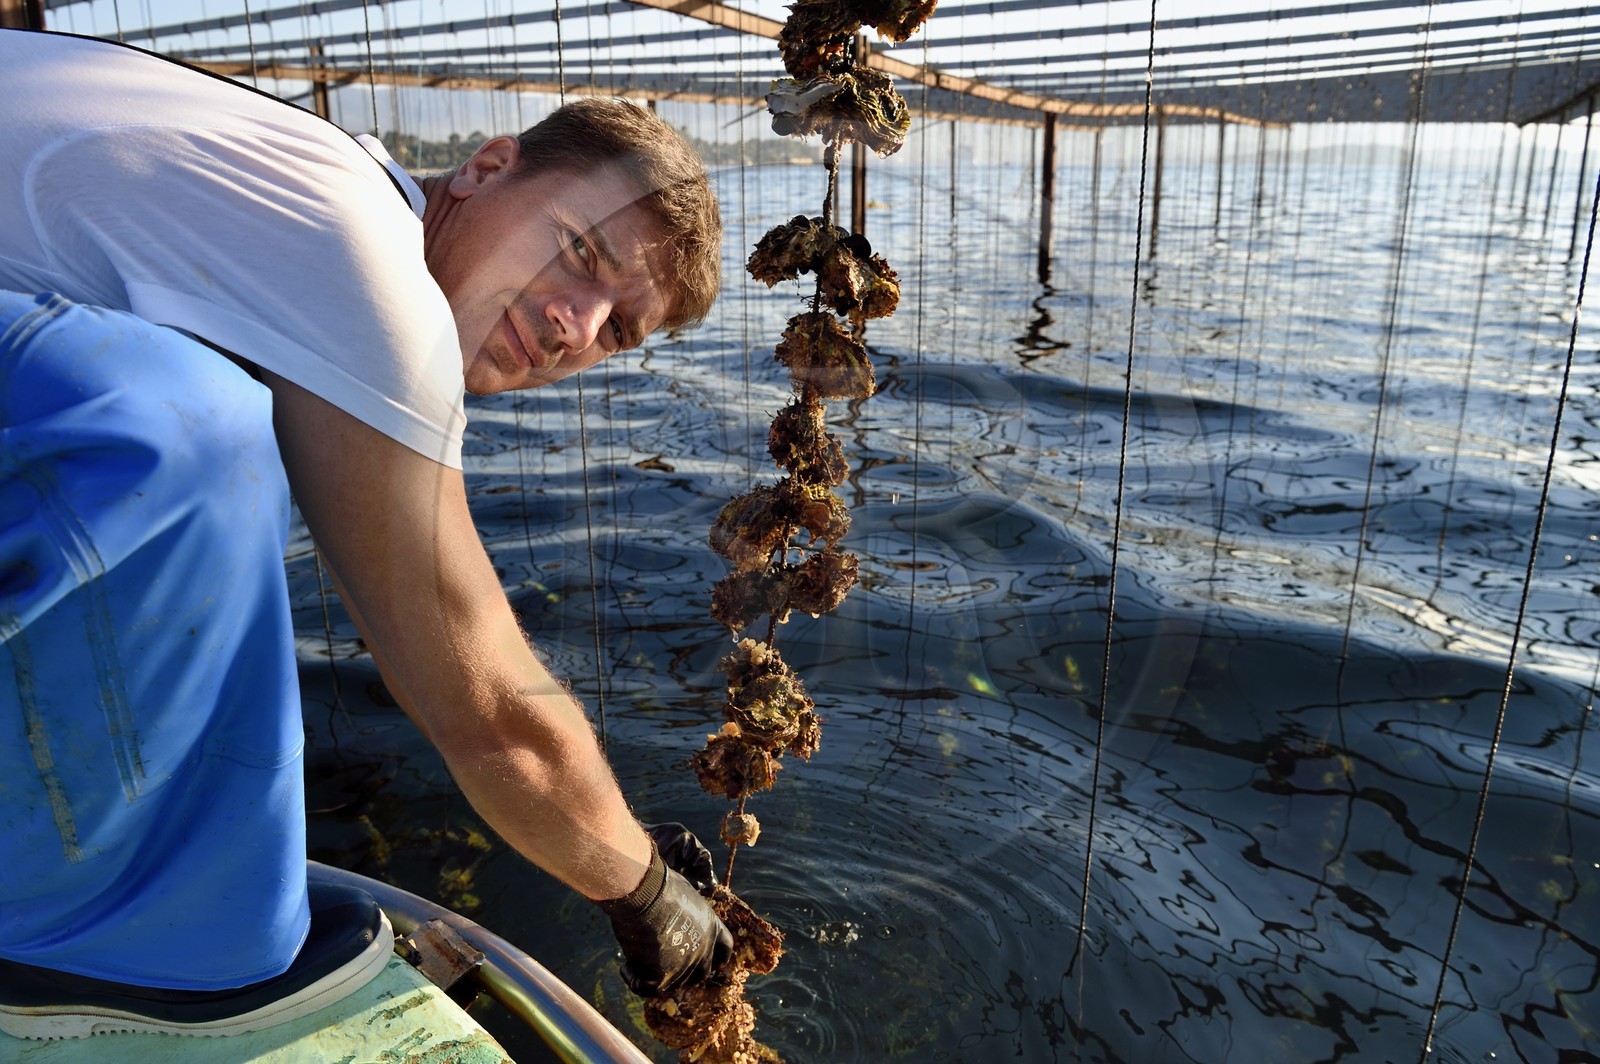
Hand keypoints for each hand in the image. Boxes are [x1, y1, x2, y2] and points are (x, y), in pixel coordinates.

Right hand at [596, 828, 732, 994]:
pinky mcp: (659, 976)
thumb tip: (679, 913)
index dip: (716, 957)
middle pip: (702, 974)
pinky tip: (625, 966)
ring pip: (674, 984)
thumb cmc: (658, 880)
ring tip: (639, 959)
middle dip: (687, 972)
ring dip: (657, 973)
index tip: (704, 958)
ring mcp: (683, 966)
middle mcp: (703, 949)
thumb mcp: (681, 892)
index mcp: (711, 926)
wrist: (643, 888)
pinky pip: (645, 988)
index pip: (726, 951)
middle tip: (666, 963)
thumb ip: (685, 910)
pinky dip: (634, 979)